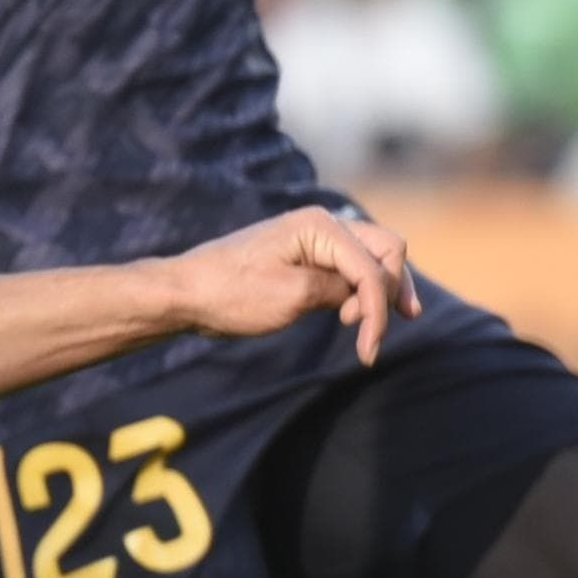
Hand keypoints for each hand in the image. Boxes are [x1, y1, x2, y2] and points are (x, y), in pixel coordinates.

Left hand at [181, 204, 422, 359]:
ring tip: (367, 328)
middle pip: (386, 250)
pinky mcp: (305, 257)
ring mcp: (314, 239)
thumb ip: (338, 290)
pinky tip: (355, 315)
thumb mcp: (292, 296)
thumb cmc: (232, 294)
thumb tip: (364, 293)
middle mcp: (322, 224)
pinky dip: (359, 291)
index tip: (368, 352)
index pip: (372, 268)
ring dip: (378, 291)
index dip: (378, 311)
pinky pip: (348, 267)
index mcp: (320, 227)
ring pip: (370, 258)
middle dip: (392, 291)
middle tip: (377, 334)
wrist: (186, 293)